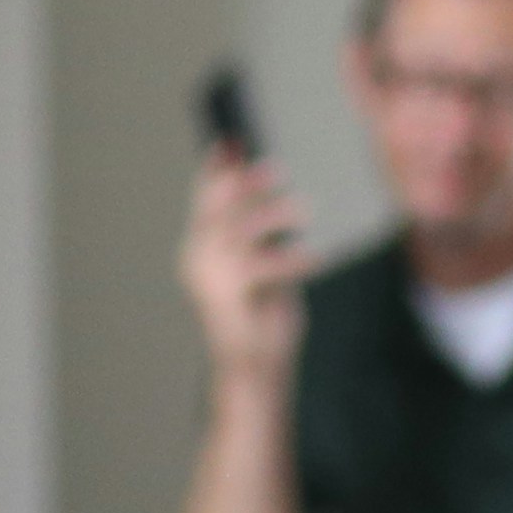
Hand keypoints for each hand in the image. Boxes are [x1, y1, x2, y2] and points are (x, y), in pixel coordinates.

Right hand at [179, 143, 308, 378]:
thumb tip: (279, 200)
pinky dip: (289, 259)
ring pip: (238, 231)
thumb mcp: (264, 267)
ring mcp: (209, 280)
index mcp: (201, 249)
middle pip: (218, 209)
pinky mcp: (227, 299)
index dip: (216, 171)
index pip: (205, 201)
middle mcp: (197, 260)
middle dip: (245, 184)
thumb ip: (262, 236)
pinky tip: (315, 256)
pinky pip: (260, 267)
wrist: (253, 370)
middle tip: (276, 168)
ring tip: (304, 209)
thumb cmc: (262, 318)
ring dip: (272, 215)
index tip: (231, 142)